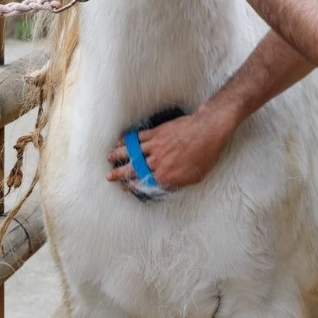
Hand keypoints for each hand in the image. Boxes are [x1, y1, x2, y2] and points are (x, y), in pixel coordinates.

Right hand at [106, 106, 234, 192]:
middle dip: (119, 173)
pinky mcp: (157, 133)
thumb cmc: (205, 155)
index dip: (132, 185)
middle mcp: (158, 162)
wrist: (208, 132)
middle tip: (109, 176)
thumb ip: (177, 183)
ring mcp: (155, 146)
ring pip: (132, 152)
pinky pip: (138, 137)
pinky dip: (127, 140)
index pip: (144, 183)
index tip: (124, 186)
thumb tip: (165, 186)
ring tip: (109, 157)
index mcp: (166, 175)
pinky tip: (121, 141)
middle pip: (133, 169)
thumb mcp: (194, 177)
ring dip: (118, 155)